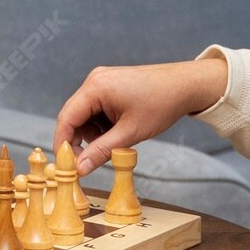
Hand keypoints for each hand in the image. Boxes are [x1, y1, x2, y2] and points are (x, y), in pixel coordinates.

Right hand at [54, 57, 228, 175]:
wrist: (186, 85)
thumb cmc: (162, 104)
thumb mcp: (130, 133)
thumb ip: (101, 151)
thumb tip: (80, 169)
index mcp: (96, 87)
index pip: (66, 119)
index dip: (63, 144)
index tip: (67, 166)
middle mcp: (94, 80)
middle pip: (74, 117)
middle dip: (81, 141)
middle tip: (91, 162)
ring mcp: (102, 81)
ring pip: (85, 116)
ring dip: (94, 134)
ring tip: (117, 141)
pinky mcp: (110, 85)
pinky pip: (96, 109)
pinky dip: (103, 125)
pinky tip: (120, 130)